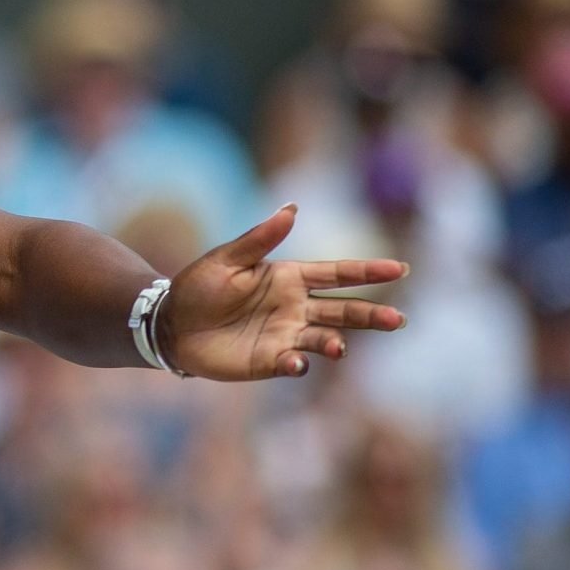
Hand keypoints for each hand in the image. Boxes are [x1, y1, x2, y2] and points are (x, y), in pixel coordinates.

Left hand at [161, 203, 406, 382]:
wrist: (170, 324)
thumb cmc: (198, 286)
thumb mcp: (227, 259)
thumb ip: (260, 238)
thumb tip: (292, 207)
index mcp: (290, 277)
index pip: (337, 273)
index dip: (368, 272)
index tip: (400, 269)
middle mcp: (296, 307)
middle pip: (343, 310)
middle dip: (371, 315)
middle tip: (397, 320)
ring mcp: (286, 335)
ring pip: (325, 339)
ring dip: (336, 343)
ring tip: (340, 348)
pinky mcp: (271, 360)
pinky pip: (293, 362)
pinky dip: (299, 362)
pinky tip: (298, 361)